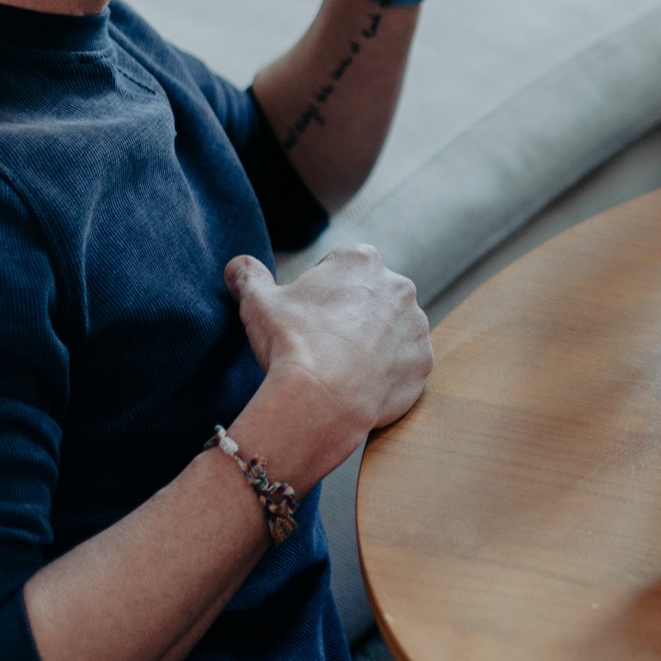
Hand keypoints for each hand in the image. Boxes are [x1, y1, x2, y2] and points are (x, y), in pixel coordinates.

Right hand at [224, 245, 433, 467]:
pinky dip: (387, 372)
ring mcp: (416, 325)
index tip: (307, 316)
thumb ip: (249, 276)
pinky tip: (360, 384)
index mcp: (361, 260)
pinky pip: (404, 363)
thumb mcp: (258, 303)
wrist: (319, 400)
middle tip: (323, 342)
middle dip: (350, 315)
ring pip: (391, 329)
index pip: (339, 267)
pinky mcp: (423, 362)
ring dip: (373, 342)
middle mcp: (398, 286)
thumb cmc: (291, 344)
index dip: (319, 292)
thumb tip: (237, 266)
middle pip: (370, 296)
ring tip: (341, 366)